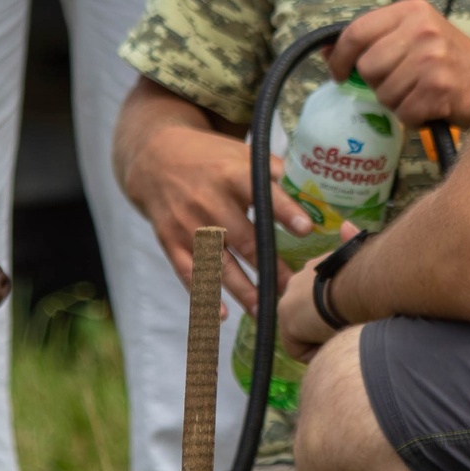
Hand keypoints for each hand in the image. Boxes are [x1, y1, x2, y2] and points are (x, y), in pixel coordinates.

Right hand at [119, 123, 308, 314]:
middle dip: (270, 267)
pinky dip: (205, 296)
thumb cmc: (209, 158)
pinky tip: (222, 315)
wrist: (154, 158)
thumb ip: (274, 172)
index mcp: (231, 175)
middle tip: (294, 288)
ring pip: (220, 264)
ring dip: (244, 290)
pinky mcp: (170, 241)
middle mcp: (209, 201)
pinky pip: (189, 273)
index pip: (261, 193)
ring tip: (266, 311)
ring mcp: (188, 224)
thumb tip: (315, 192)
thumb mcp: (240, 154)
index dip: (284, 211)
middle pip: (244, 239)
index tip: (306, 229)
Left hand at [273, 229, 357, 357]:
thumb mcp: (363, 256)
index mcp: (318, 267)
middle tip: (348, 327)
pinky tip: (334, 342)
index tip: (352, 314)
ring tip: (343, 336)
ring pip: (304, 330)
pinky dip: (317, 351)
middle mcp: (298, 281)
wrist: (362, 284)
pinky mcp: (287, 323)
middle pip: (309, 311)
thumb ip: (352, 244)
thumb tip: (347, 225)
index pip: (320, 291)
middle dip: (325, 323)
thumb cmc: (372, 271)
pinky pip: (299, 349)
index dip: (335, 306)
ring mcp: (289, 300)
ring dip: (321, 336)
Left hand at [326, 0, 469, 128]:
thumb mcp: (415, 36)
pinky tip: (431, 106)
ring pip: (384, 94)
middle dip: (379, 84)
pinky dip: (414, 117)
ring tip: (420, 93)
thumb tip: (327, 51)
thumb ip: (374, 40)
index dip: (340, 56)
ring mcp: (432, 58)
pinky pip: (404, 112)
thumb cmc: (450, 61)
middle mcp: (422, 30)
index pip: (357, 31)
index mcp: (412, 11)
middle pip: (368, 67)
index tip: (339, 73)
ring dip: (398, 102)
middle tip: (402, 83)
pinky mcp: (440, 87)